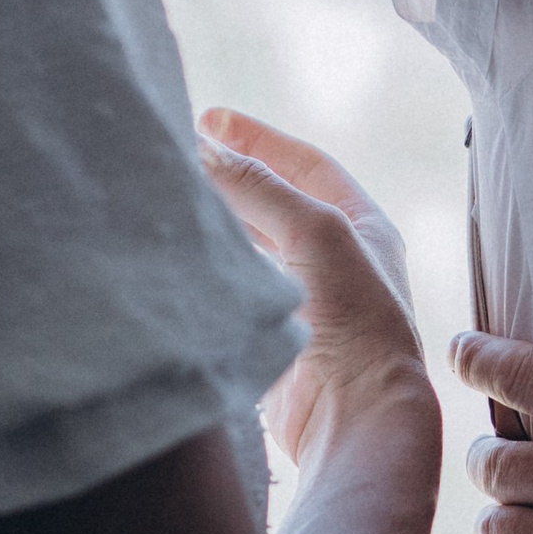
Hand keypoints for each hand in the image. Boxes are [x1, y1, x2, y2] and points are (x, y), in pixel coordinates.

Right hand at [198, 108, 427, 468]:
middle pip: (273, 203)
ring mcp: (302, 300)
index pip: (305, 165)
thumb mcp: (316, 232)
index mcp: (361, 226)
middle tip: (179, 154)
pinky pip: (233, 289)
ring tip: (171, 197)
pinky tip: (178, 253)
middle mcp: (335, 260)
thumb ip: (260, 187)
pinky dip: (208, 267)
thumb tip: (204, 148)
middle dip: (229, 177)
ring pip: (249, 246)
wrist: (354, 414)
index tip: (208, 119)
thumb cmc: (357, 319)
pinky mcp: (271, 337)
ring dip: (214, 221)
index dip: (258, 140)